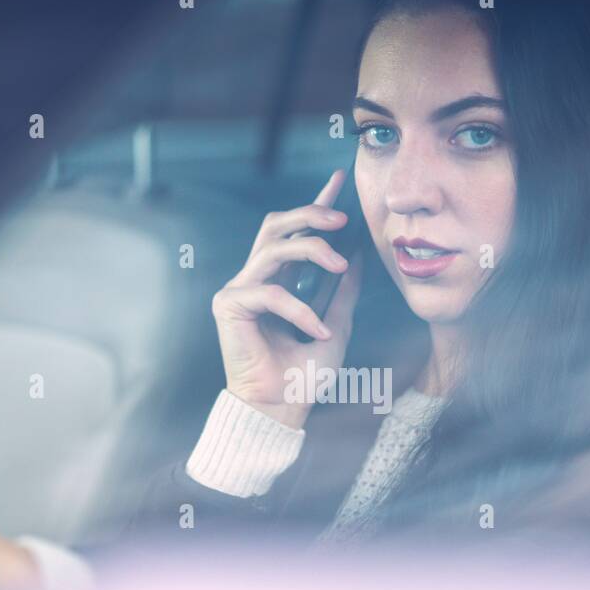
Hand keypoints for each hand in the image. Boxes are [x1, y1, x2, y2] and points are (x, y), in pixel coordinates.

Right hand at [211, 168, 363, 428]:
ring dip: (312, 249)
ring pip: (274, 247)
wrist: (283, 409)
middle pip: (276, 224)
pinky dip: (300, 309)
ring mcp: (240, 289)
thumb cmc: (304, 376)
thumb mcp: (336, 326)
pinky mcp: (229, 305)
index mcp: (279, 281)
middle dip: (309, 213)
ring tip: (340, 265)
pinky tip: (317, 330)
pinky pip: (271, 292)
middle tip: (342, 218)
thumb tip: (359, 256)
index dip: (316, 205)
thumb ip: (342, 292)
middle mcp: (257, 279)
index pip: (295, 233)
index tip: (339, 180)